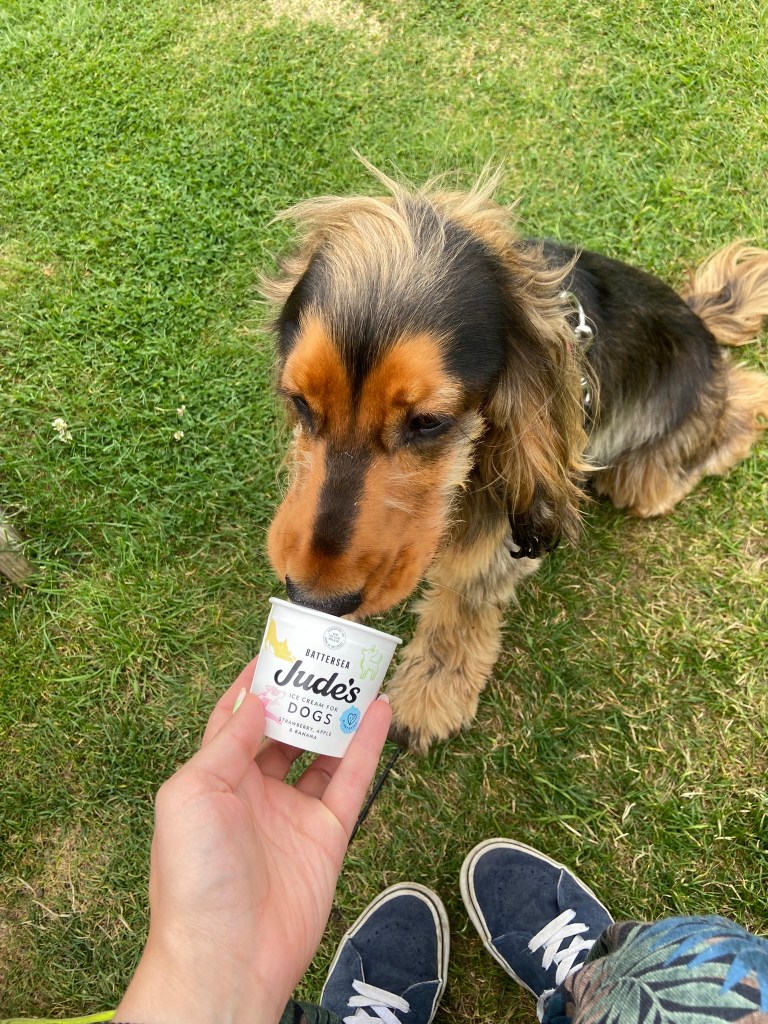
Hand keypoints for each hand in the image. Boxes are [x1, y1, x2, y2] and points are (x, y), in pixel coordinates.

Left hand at [114, 658, 391, 1023]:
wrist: (226, 956)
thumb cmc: (194, 878)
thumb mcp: (192, 795)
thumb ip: (227, 742)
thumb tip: (257, 698)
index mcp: (214, 780)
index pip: (235, 719)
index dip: (255, 684)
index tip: (277, 649)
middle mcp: (254, 791)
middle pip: (283, 730)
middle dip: (303, 695)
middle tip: (326, 657)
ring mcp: (293, 813)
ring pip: (322, 751)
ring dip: (338, 715)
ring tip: (358, 676)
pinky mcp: (327, 835)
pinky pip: (351, 781)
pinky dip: (366, 746)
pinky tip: (378, 713)